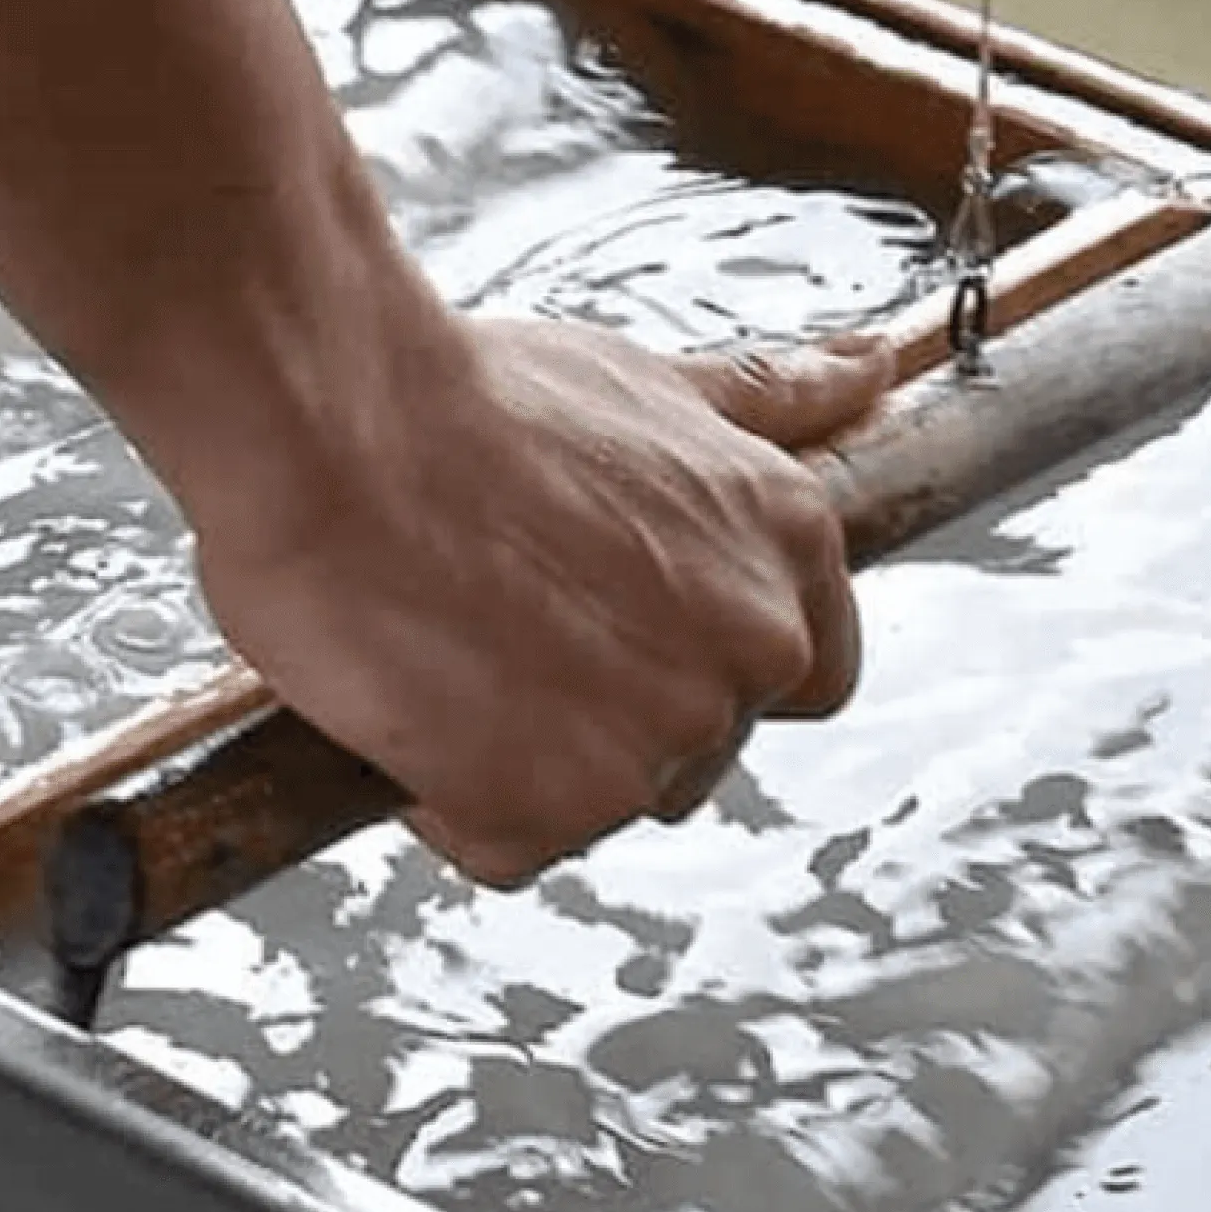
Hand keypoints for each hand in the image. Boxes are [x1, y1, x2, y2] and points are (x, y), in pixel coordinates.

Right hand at [194, 318, 890, 885]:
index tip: (626, 633)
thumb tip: (872, 367)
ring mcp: (663, 739)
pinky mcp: (560, 810)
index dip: (707, 661)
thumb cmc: (469, 399)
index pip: (809, 671)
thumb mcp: (646, 383)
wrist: (338, 428)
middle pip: (699, 745)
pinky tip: (414, 700)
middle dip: (607, 706)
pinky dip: (450, 798)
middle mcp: (753, 648)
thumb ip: (767, 400)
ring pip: (604, 799)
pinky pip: (508, 844)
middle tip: (505, 618)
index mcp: (791, 542)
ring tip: (451, 643)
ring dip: (525, 753)